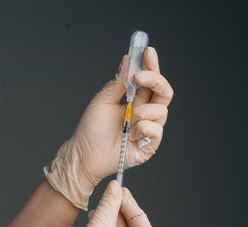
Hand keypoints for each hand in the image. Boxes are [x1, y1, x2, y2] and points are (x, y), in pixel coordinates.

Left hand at [44, 47, 173, 209]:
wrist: (84, 154)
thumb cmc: (90, 129)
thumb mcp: (102, 100)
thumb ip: (118, 82)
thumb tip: (128, 60)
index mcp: (135, 100)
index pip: (150, 81)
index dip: (151, 65)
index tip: (147, 51)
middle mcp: (144, 113)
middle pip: (164, 92)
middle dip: (155, 80)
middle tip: (138, 76)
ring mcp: (148, 129)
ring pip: (161, 111)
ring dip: (141, 112)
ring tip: (126, 121)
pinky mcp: (149, 146)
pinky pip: (157, 131)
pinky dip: (143, 129)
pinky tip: (129, 135)